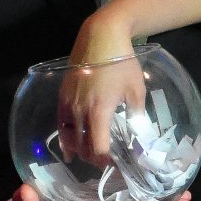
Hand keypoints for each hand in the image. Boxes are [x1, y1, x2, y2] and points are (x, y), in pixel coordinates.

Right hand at [56, 42, 148, 164]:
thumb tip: (139, 134)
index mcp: (99, 111)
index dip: (106, 159)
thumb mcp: (136, 90)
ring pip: (69, 136)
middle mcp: (80, 110)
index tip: (114, 162)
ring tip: (88, 156)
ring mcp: (68, 102)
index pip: (98, 146)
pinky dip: (65, 138)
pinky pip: (61, 123)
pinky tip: (69, 147)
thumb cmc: (122, 62)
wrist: (101, 37)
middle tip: (105, 161)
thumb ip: (136, 114)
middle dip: (94, 157)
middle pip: (83, 145)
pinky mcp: (62, 95)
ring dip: (79, 150)